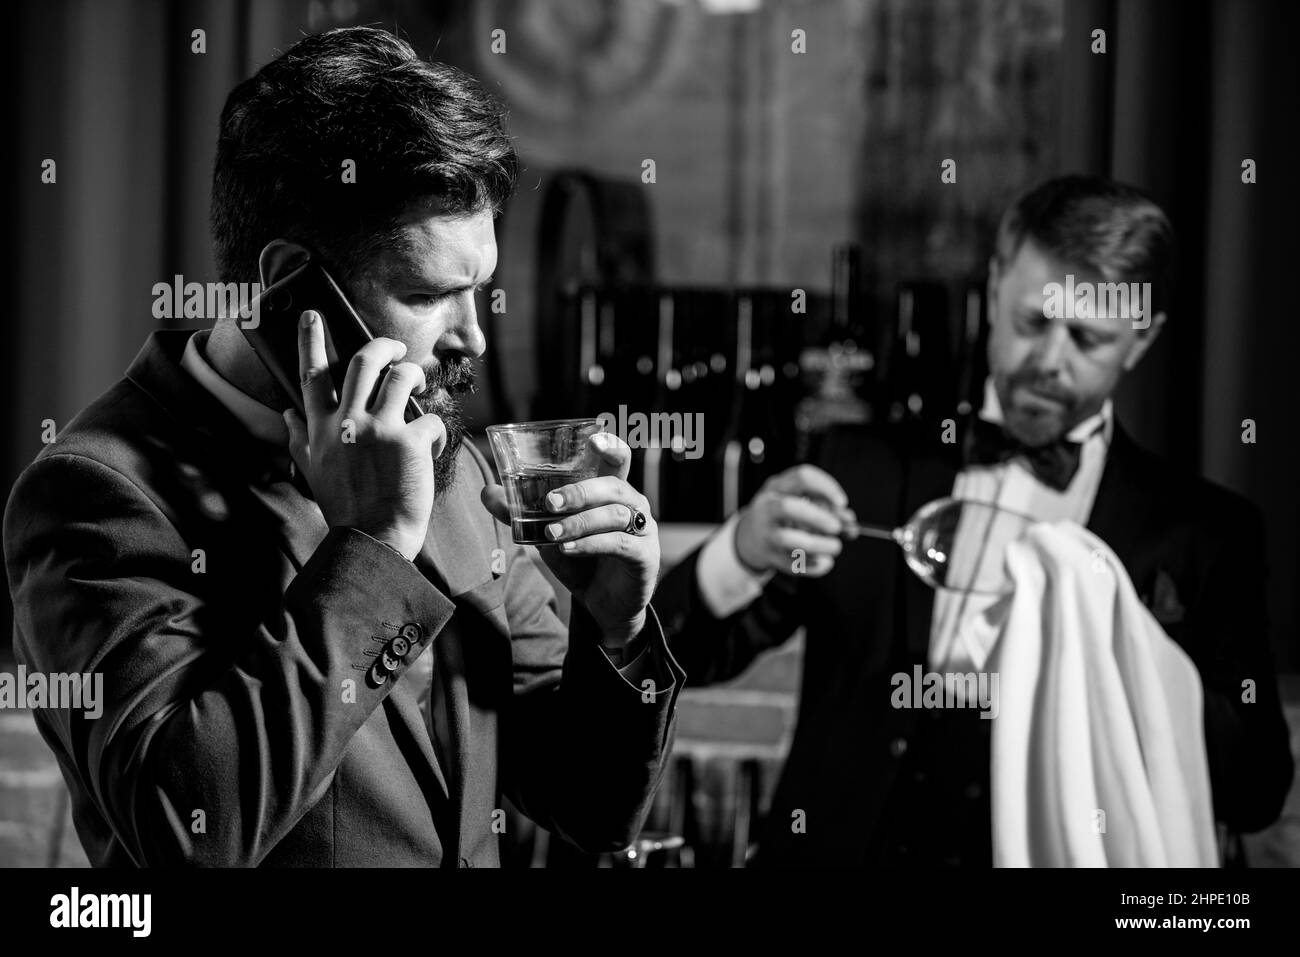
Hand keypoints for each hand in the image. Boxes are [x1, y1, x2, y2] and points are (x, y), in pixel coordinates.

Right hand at [283, 310, 446, 561]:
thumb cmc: (346, 509)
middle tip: (395, 349)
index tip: (312, 315)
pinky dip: (437, 429)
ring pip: (402, 377)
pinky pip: (431, 418)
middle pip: (363, 360)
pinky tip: (433, 446)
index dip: (312, 340)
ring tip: (418, 389)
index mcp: (321, 429)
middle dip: (383, 346)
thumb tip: (287, 413)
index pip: (313, 374)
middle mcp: (347, 422)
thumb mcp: (312, 472)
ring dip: (415, 377)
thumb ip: (299, 439)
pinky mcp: (410, 442)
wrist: (374, 541)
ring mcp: (379, 429)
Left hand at [481, 433, 658, 646]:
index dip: (610, 446)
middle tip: (549, 503)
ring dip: (579, 522)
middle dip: (580, 491)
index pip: (619, 458)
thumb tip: (487, 492)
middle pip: (613, 485)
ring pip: (615, 514)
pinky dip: (590, 544)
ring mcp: (643, 530)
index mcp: (612, 490)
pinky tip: (568, 549)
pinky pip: (619, 543)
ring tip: (550, 534)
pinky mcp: (644, 556)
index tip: (593, 440)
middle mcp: (632, 504)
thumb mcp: (547, 534)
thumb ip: (520, 513)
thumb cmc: (580, 560)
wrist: (603, 605)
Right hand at [734, 464, 851, 577]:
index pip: (802, 477)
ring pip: (788, 539)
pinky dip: (813, 566)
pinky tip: (825, 562)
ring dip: (818, 545)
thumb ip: (826, 507)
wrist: (749, 537)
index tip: (842, 503)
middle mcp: (767, 507)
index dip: (826, 488)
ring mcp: (765, 533)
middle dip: (818, 518)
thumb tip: (849, 520)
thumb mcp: (797, 500)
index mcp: (777, 487)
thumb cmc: (780, 515)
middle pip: (789, 508)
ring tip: (835, 547)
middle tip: (836, 527)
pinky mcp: (768, 556)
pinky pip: (791, 564)